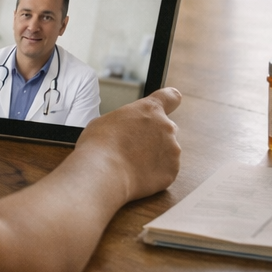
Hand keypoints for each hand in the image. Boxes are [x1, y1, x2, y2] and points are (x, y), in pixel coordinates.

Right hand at [75, 88, 181, 202]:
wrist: (103, 173)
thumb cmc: (99, 146)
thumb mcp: (106, 120)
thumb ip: (125, 120)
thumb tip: (123, 129)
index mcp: (150, 109)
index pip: (171, 96)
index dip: (169, 101)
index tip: (167, 106)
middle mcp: (166, 127)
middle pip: (166, 129)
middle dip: (154, 136)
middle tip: (133, 146)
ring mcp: (172, 151)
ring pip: (167, 151)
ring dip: (154, 156)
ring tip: (131, 163)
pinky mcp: (171, 172)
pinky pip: (166, 171)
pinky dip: (155, 173)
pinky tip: (136, 174)